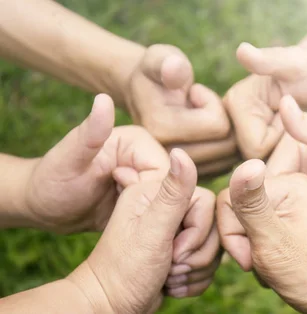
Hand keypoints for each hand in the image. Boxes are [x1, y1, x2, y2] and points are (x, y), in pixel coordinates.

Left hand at [24, 94, 169, 233]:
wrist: (42, 207)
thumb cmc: (49, 183)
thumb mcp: (68, 161)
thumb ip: (90, 133)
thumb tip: (103, 98)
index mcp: (138, 141)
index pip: (167, 172)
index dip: (151, 195)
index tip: (125, 208)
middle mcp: (147, 157)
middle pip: (172, 188)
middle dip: (154, 209)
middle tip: (122, 219)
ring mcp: (147, 178)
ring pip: (171, 202)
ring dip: (154, 220)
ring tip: (124, 226)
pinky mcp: (145, 196)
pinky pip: (162, 213)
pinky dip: (153, 225)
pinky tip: (132, 232)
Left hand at [68, 149, 218, 312]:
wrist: (109, 307)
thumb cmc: (124, 272)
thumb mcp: (152, 231)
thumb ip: (172, 193)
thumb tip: (181, 152)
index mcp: (156, 193)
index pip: (207, 203)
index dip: (198, 232)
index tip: (175, 250)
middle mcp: (165, 208)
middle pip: (213, 226)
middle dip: (197, 255)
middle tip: (171, 267)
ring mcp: (173, 231)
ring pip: (213, 246)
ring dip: (195, 270)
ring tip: (168, 278)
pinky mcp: (178, 251)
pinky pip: (207, 263)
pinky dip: (194, 280)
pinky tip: (171, 285)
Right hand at [125, 44, 237, 175]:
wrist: (143, 95)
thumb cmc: (156, 72)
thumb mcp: (160, 58)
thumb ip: (167, 62)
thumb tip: (175, 69)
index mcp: (162, 130)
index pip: (218, 124)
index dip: (212, 102)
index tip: (194, 92)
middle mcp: (169, 158)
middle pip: (227, 143)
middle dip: (223, 119)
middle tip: (200, 105)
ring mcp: (181, 172)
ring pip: (231, 154)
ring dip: (225, 132)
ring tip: (201, 117)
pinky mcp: (193, 177)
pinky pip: (228, 162)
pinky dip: (224, 145)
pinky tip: (206, 131)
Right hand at [216, 160, 306, 312]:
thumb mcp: (274, 241)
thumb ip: (253, 204)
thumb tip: (247, 162)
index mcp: (290, 183)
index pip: (229, 197)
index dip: (232, 233)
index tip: (251, 256)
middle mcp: (295, 187)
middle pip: (241, 208)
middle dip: (245, 242)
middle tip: (267, 262)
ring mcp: (299, 205)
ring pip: (251, 223)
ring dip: (256, 251)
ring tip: (277, 266)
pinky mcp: (300, 221)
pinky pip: (267, 230)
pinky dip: (268, 253)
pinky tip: (283, 266)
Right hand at [223, 42, 306, 158]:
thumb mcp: (294, 64)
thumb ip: (268, 60)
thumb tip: (242, 50)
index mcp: (233, 102)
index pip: (255, 148)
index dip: (281, 138)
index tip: (291, 115)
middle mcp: (226, 118)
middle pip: (254, 159)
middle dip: (279, 146)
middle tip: (293, 121)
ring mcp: (235, 130)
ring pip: (259, 164)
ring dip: (281, 152)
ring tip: (292, 127)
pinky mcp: (246, 140)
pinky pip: (263, 165)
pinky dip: (280, 155)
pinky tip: (288, 135)